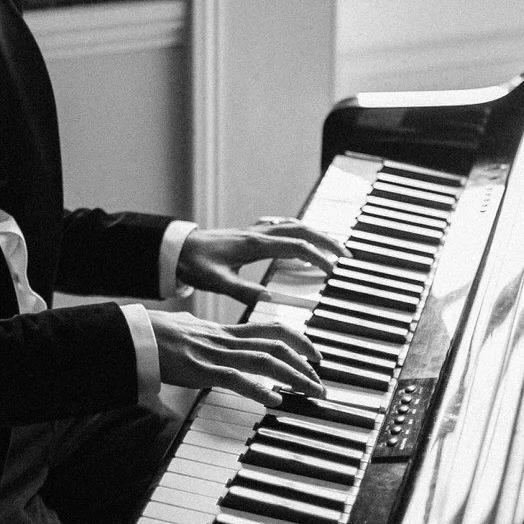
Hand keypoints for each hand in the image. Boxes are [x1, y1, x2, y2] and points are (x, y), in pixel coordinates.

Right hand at [146, 309, 325, 406]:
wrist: (133, 334)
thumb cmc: (156, 337)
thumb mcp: (188, 335)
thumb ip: (204, 344)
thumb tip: (211, 355)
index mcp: (224, 332)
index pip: (270, 329)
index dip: (297, 339)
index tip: (314, 354)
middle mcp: (225, 339)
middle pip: (276, 344)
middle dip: (304, 363)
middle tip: (321, 382)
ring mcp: (214, 354)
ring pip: (264, 360)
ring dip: (293, 377)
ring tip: (311, 392)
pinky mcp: (201, 369)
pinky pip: (235, 378)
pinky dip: (258, 389)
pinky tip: (275, 400)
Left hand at [175, 218, 346, 307]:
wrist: (176, 249)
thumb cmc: (194, 265)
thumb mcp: (217, 282)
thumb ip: (243, 291)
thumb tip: (270, 298)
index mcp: (254, 245)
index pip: (295, 246)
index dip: (317, 256)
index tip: (333, 270)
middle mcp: (258, 233)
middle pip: (302, 229)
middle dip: (327, 240)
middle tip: (347, 255)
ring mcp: (255, 231)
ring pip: (293, 225)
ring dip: (316, 234)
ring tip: (333, 248)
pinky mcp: (250, 234)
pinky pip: (281, 226)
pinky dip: (298, 231)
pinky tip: (302, 239)